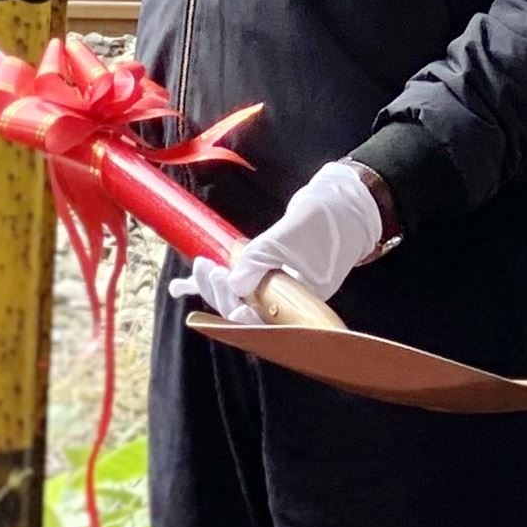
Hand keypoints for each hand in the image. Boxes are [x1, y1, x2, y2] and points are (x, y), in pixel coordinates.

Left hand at [182, 158, 389, 325]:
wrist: (342, 204)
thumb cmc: (322, 224)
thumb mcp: (286, 240)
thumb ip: (258, 262)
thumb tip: (233, 285)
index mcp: (299, 303)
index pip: (262, 322)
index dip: (239, 313)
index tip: (225, 290)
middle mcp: (287, 303)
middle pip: (247, 312)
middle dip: (221, 293)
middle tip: (206, 268)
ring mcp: (279, 290)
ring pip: (241, 298)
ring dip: (216, 287)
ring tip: (198, 269)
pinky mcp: (272, 275)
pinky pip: (243, 284)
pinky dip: (218, 282)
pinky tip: (184, 287)